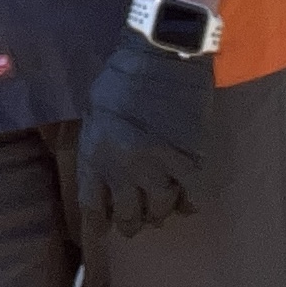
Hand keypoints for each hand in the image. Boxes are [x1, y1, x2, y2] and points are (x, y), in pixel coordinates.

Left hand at [76, 29, 215, 236]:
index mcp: (95, 153)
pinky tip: (187, 203)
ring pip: (160, 209)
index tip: (102, 231)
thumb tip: (102, 173)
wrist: (161, 54)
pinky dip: (190, 204)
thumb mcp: (94, 111)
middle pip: (129, 214)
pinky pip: (192, 195)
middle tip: (135, 224)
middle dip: (131, 224)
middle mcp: (125, 167)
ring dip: (159, 214)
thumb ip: (96, 144)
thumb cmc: (122, 76)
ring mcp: (159, 164)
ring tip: (160, 211)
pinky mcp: (190, 157)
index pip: (93, 205)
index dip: (98, 224)